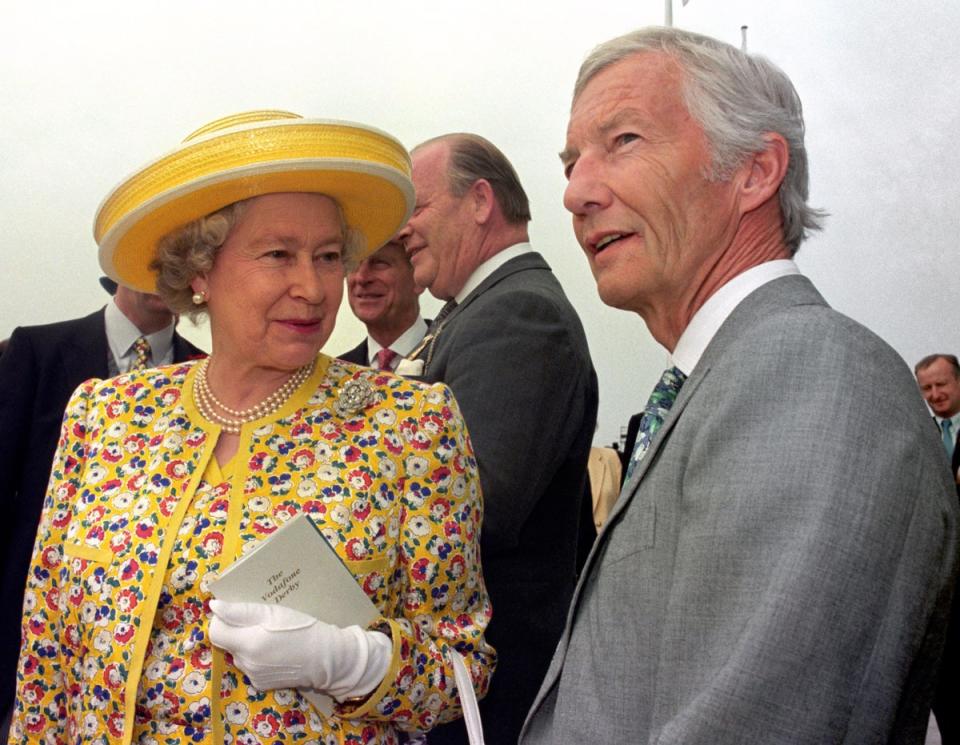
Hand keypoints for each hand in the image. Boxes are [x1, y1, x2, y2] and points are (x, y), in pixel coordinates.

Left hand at [208, 599, 391, 699]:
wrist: (327, 658)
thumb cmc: (302, 629)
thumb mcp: (273, 612)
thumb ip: (241, 611)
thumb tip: (214, 606)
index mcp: (247, 643)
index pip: (215, 631)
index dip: (223, 619)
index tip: (238, 613)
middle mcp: (245, 663)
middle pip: (228, 642)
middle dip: (238, 631)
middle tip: (261, 622)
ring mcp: (252, 676)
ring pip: (239, 654)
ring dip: (248, 644)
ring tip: (272, 636)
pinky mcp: (261, 684)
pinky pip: (250, 665)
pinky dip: (257, 657)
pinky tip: (276, 651)